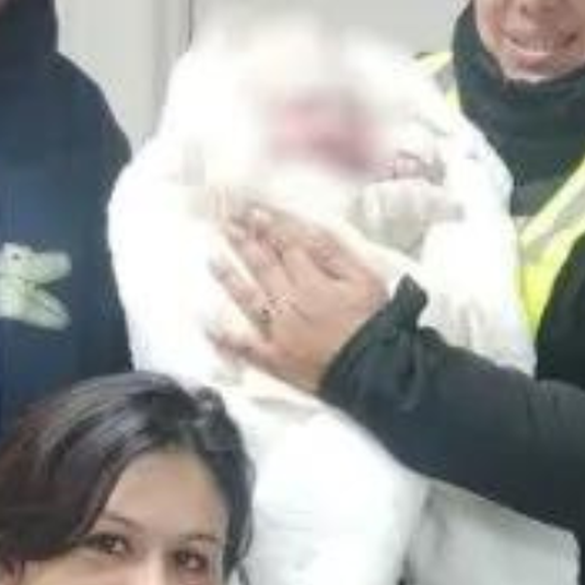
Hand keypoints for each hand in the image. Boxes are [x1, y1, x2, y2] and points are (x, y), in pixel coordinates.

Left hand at [210, 206, 388, 392]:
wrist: (375, 370)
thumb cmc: (374, 324)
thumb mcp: (364, 279)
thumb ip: (333, 254)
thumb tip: (308, 232)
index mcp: (311, 282)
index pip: (285, 247)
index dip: (269, 228)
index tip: (254, 213)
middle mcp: (289, 303)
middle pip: (262, 266)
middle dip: (244, 243)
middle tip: (227, 226)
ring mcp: (279, 330)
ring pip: (249, 299)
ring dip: (229, 277)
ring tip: (213, 259)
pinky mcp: (275, 357)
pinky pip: (245, 346)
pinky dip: (226, 337)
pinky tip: (209, 326)